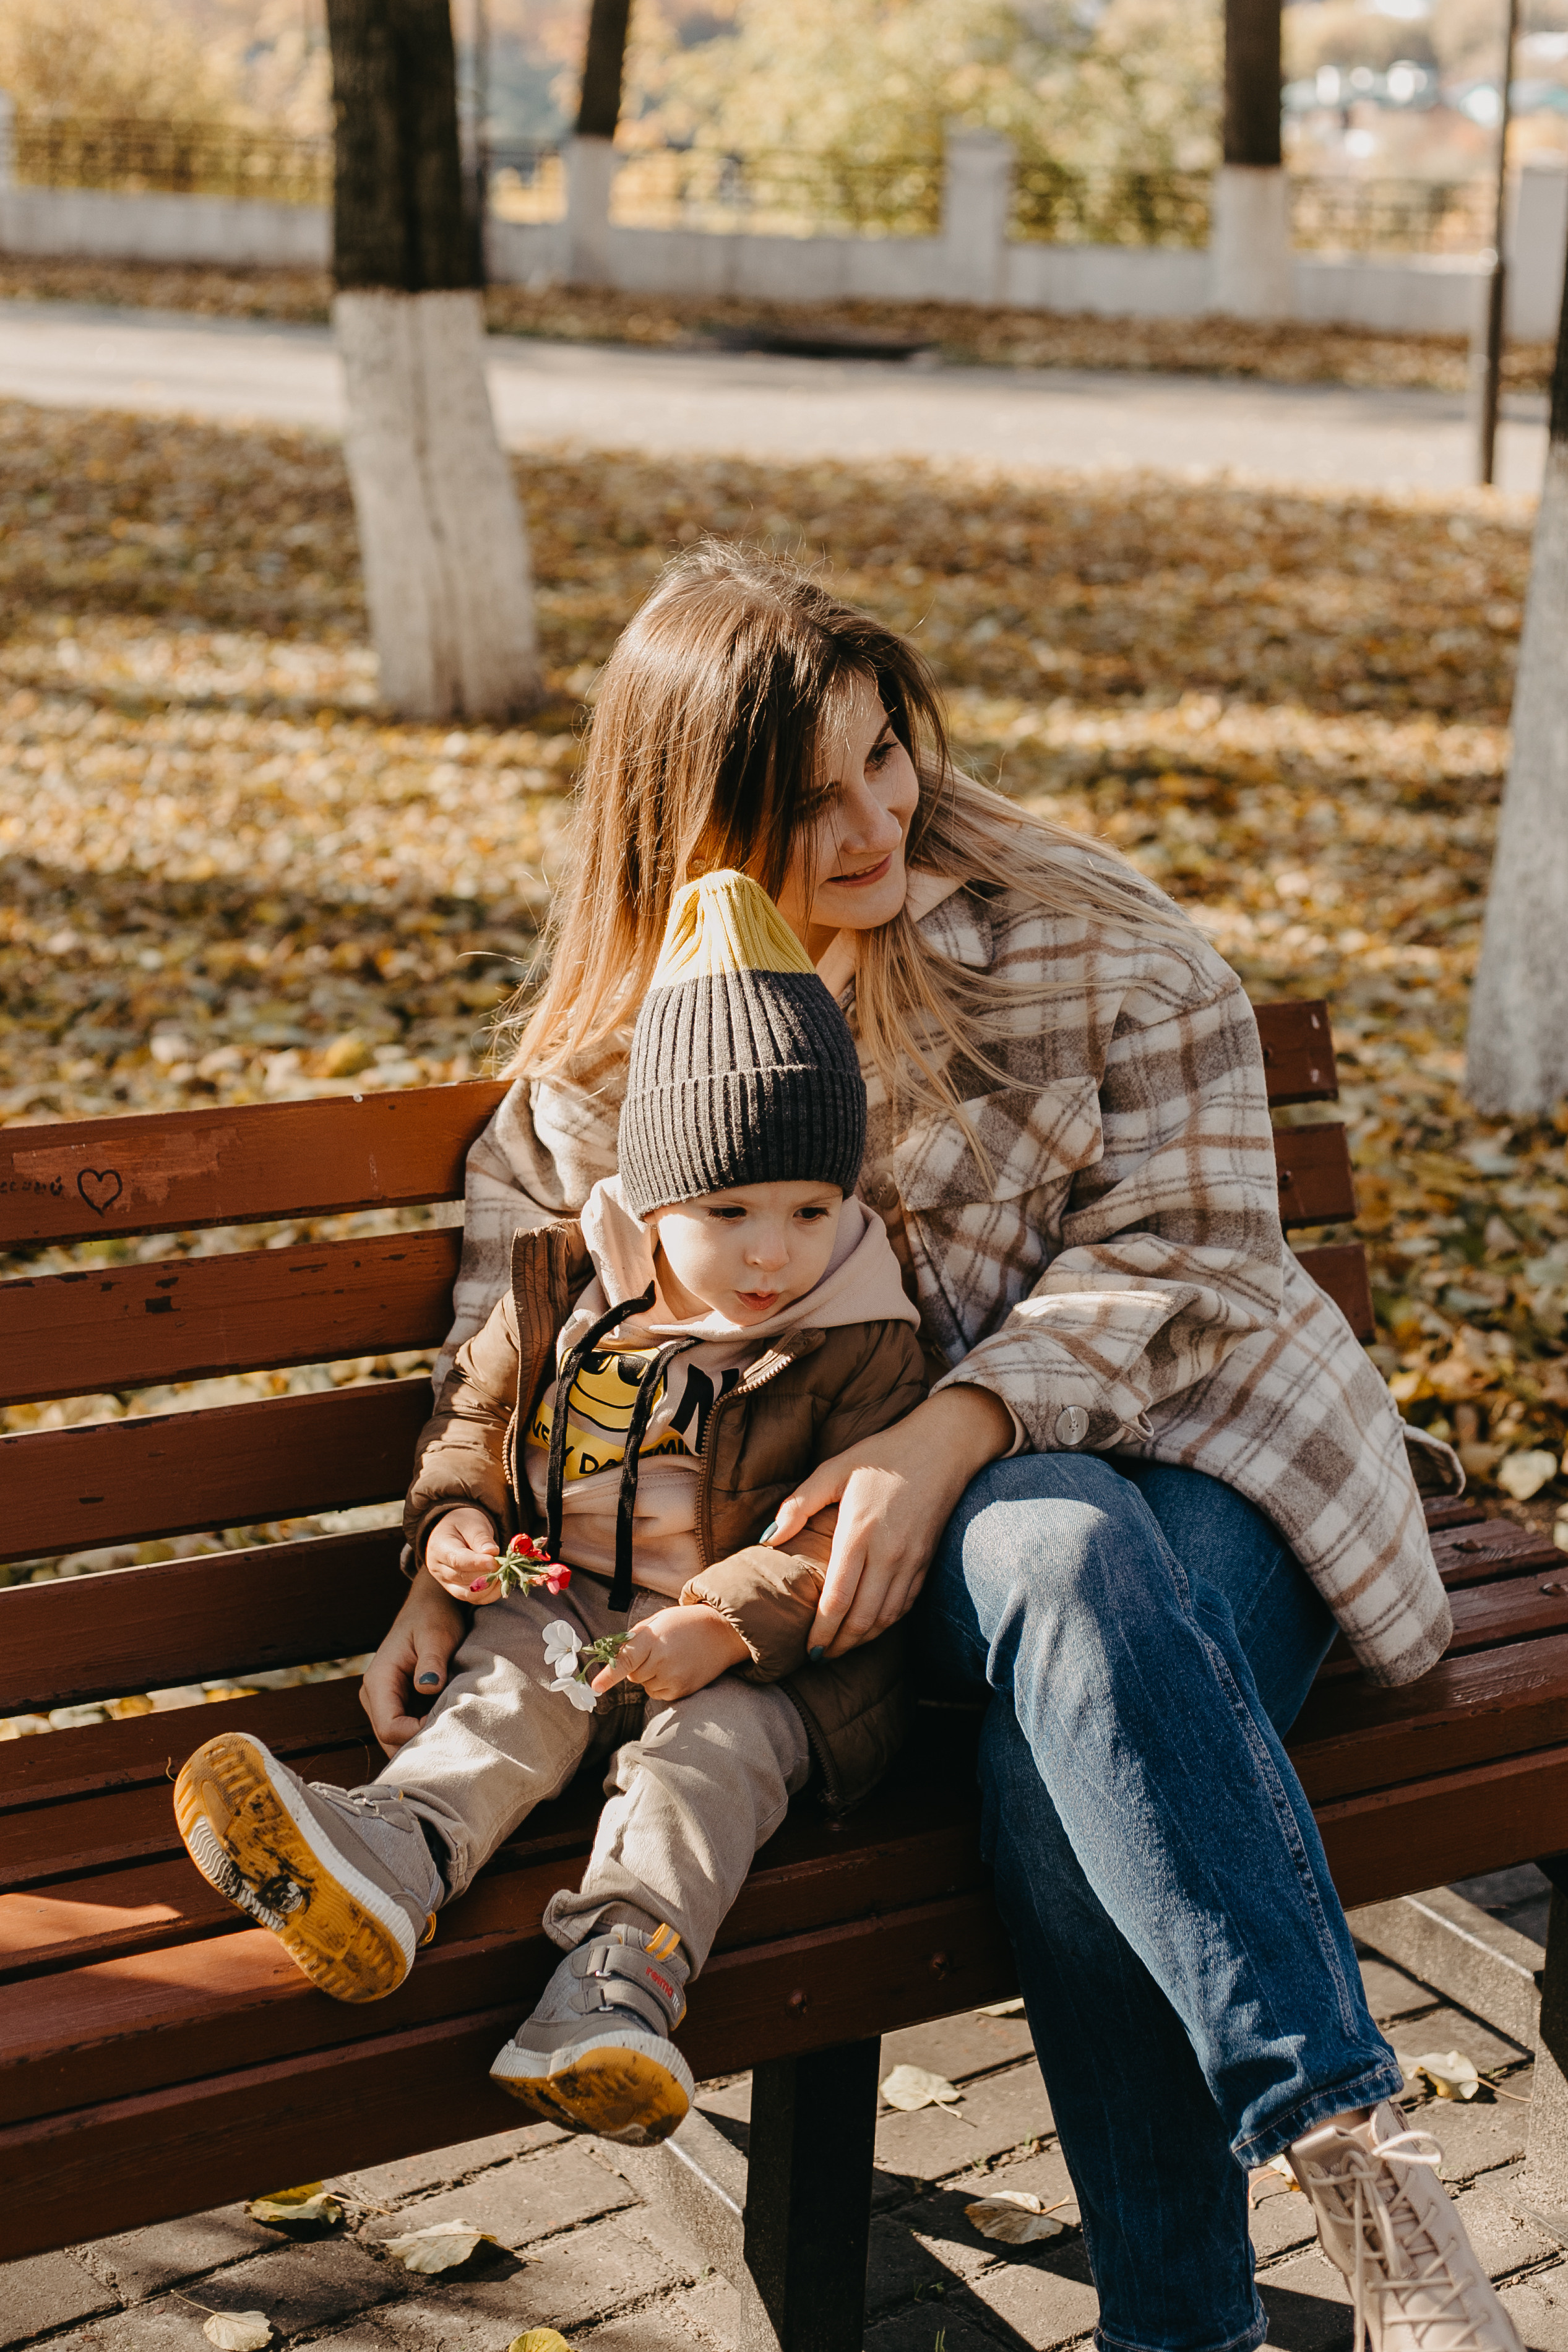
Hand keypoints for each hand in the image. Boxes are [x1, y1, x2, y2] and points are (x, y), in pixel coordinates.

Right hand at [358, 1566, 467, 1754]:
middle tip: (452, 1736)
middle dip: (418, 1744)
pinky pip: (405, 1728)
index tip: (445, 1725)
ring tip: (451, 1730)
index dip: (415, 1735)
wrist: (431, 1604)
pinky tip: (446, 1724)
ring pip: (396, 1739)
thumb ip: (431, 1661)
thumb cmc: (434, 1617)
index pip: (389, 1727)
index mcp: (379, 1680)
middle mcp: (375, 1695)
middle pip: (389, 1740)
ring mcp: (384, 1701)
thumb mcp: (437, 1635)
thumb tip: (428, 1687)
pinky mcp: (397, 1702)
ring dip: (421, 1740)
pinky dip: (424, 1732)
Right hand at [425, 1506, 501, 1602]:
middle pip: (463, 1578)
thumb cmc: (463, 1523)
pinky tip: (500, 1583)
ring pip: (468, 1593)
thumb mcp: (472, 1522)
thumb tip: (491, 1552)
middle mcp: (438, 1568)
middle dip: (487, 1574)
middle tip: (505, 1566)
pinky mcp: (456, 1590)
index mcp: (439, 1547)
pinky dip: (489, 1594)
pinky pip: (473, 1599)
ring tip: (504, 1574)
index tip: (495, 1561)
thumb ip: (480, 1537)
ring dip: (489, 1587)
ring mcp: (445, 1582)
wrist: (453, 1531)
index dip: (477, 1563)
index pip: (457, 1560)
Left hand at [590, 1604, 749, 1702]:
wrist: (723, 1632)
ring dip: (650, 1676)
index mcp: (653, 1638)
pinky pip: (658, 1694)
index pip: (625, 1661)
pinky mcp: (682, 1691)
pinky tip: (677, 1669)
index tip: (595, 1687)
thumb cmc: (686, 1623)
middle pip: (632, 1676)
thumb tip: (613, 1656)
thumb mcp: (658, 1620)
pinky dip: (662, 1684)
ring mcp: (673, 1677)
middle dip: (636, 1666)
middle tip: (656, 1651)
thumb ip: (635, 1638)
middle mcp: (662, 1660)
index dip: (608, 1675)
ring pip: (645, 1686)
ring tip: (671, 1658)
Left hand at [764, 1387, 1014, 1659]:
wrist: (942, 1445)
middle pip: (862, 1619)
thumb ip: (799, 1505)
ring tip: (841, 1649)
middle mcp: (887, 1554)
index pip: (837, 1600)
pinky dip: (887, 1624)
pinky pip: (906, 1605)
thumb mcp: (834, 1469)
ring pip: (886, 1618)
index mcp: (858, 1533)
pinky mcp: (927, 1561)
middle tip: (819, 1658)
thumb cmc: (882, 1455)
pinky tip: (871, 1627)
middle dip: (839, 1645)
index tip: (807, 1649)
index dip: (821, 1631)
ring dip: (862, 1640)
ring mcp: (911, 1561)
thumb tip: (768, 1539)